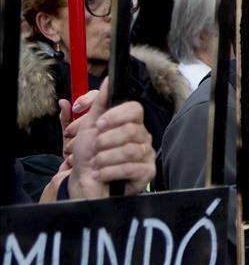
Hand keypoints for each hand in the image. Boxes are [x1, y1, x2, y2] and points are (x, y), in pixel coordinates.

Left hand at [65, 79, 156, 198]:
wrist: (85, 184)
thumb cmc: (88, 156)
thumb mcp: (88, 126)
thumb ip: (98, 103)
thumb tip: (108, 80)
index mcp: (130, 124)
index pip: (135, 109)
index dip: (117, 115)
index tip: (99, 124)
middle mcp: (142, 138)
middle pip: (132, 130)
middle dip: (106, 140)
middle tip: (94, 148)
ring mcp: (146, 155)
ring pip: (130, 150)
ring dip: (105, 158)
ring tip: (96, 164)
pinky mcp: (146, 173)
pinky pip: (132, 168)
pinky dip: (110, 171)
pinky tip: (101, 174)